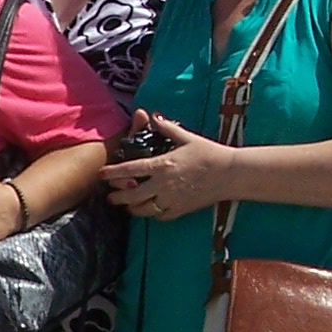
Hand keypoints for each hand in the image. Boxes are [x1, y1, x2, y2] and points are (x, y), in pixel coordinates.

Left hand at [103, 112, 234, 219]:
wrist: (230, 174)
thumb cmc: (209, 153)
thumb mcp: (186, 138)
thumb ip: (166, 128)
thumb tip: (153, 116)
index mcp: (162, 165)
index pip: (130, 170)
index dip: (112, 173)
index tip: (101, 174)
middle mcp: (163, 184)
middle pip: (131, 195)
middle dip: (117, 196)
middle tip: (110, 196)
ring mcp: (172, 199)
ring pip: (143, 209)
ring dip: (131, 208)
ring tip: (126, 205)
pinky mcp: (181, 210)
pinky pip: (160, 216)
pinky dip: (151, 214)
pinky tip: (149, 209)